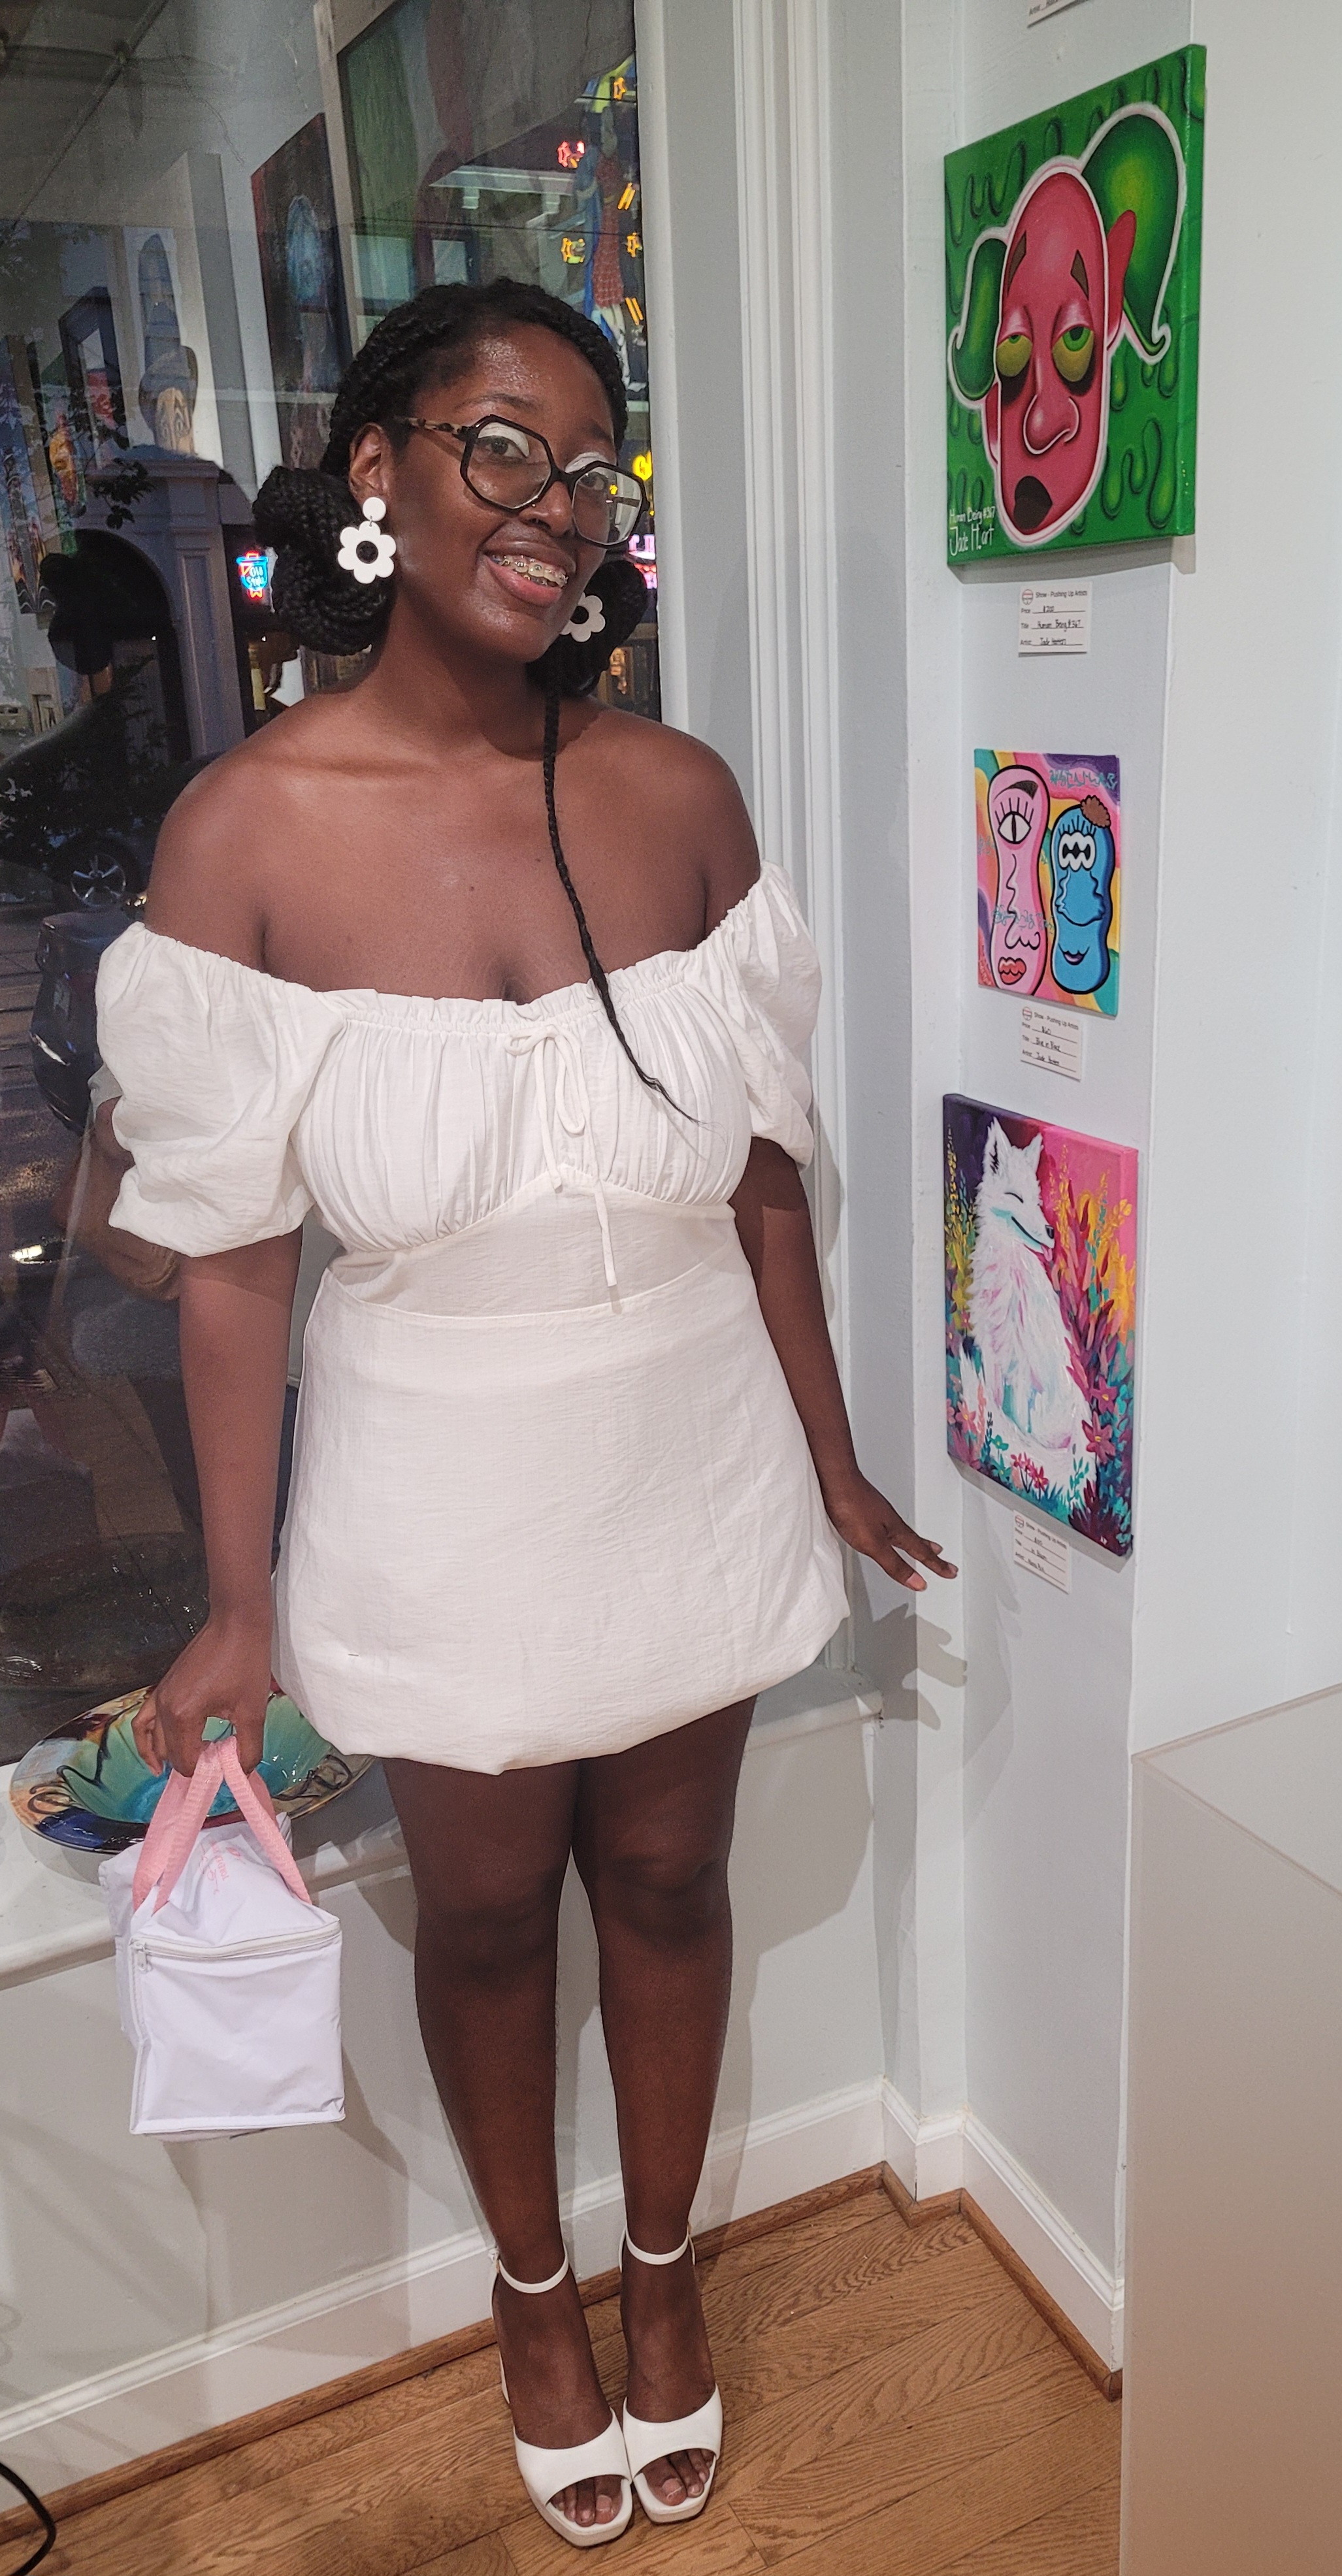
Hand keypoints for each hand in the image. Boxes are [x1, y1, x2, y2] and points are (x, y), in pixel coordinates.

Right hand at [131, 1612, 272, 1776]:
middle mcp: (163, 1707)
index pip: (185, 1761)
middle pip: (168, 1753)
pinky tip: (155, 1754)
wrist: (236, 1624)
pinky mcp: (163, 1687)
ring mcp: (159, 1696)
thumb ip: (248, 1748)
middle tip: (215, 1767)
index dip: (204, 1773)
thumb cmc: (245, 1662)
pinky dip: (146, 1739)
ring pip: (153, 1739)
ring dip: (168, 1756)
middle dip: (189, 1765)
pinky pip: (144, 1720)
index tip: (225, 1769)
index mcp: (183, 1715)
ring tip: (185, 1771)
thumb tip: (243, 1772)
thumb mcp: (253, 1711)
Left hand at [822, 1472, 956, 1592]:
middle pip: (916, 1540)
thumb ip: (894, 1564)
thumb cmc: (852, 1508)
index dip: (936, 1565)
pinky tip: (886, 1532)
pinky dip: (895, 1533)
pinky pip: (888, 1525)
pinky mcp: (866, 1508)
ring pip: (902, 1531)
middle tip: (942, 1557)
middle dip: (930, 1552)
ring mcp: (879, 1513)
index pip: (921, 1552)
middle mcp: (890, 1521)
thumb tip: (917, 1581)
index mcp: (896, 1532)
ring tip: (922, 1545)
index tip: (950, 1572)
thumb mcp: (874, 1544)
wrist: (835, 1479)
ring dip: (915, 1541)